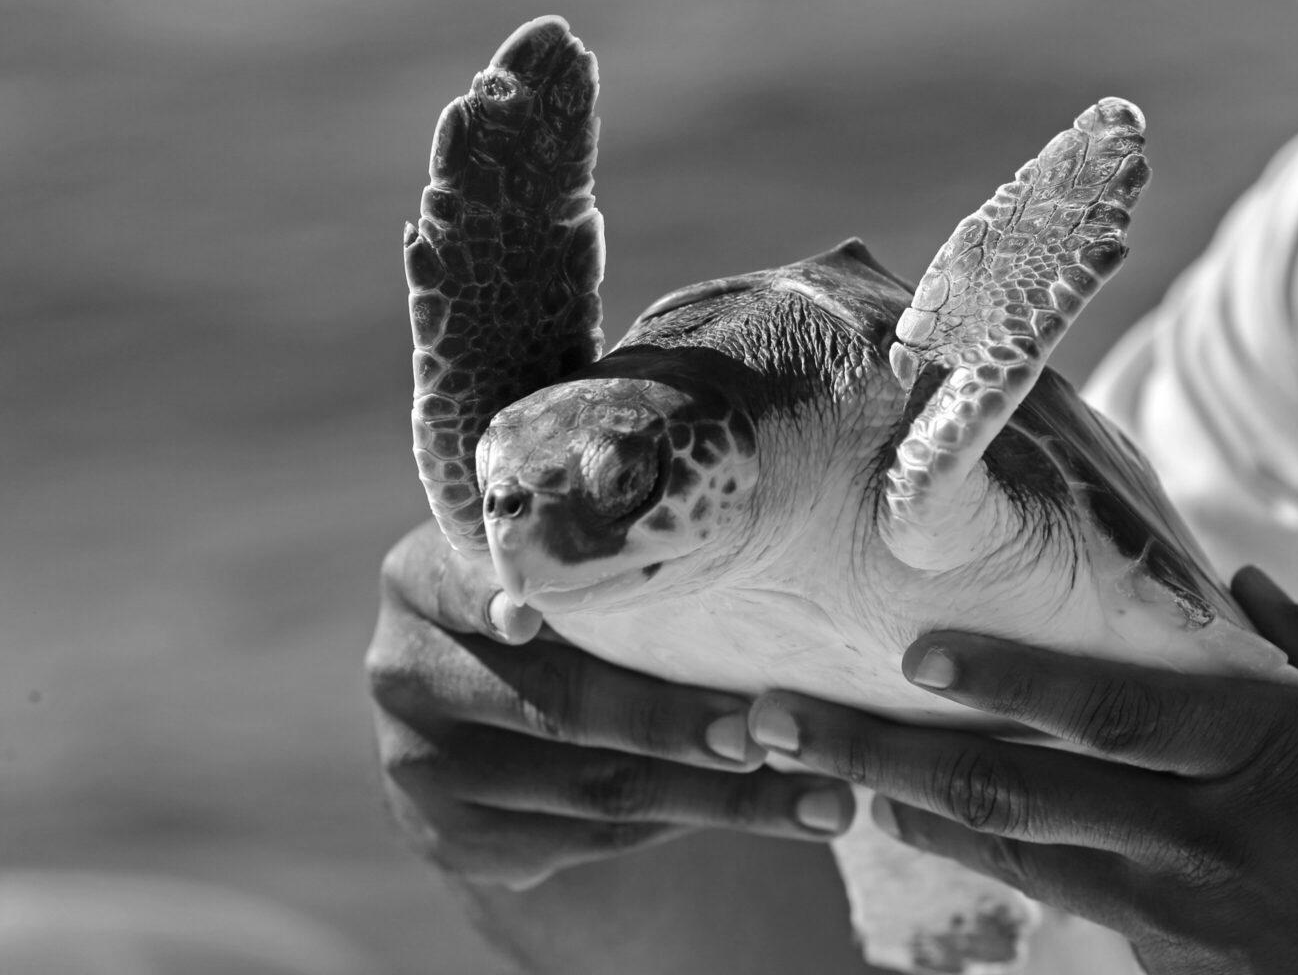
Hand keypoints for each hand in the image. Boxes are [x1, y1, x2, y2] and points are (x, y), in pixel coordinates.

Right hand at [367, 522, 852, 890]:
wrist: (492, 715)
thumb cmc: (559, 606)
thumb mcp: (553, 560)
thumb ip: (594, 549)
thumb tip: (739, 534)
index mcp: (420, 575)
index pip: (475, 585)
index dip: (522, 597)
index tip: (548, 618)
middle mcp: (402, 669)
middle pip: (557, 704)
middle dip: (673, 723)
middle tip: (768, 733)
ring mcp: (419, 765)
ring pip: (591, 790)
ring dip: (714, 800)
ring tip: (816, 801)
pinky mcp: (453, 839)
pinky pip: (587, 841)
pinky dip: (679, 828)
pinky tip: (755, 814)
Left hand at [746, 567, 1297, 973]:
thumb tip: (1245, 588)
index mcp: (1274, 757)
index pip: (1117, 716)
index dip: (1010, 685)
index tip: (911, 653)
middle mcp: (1209, 841)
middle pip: (1017, 798)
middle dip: (881, 755)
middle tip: (774, 721)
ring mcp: (1183, 919)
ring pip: (1014, 857)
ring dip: (905, 809)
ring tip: (811, 766)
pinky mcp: (1174, 971)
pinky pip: (1067, 897)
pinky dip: (992, 854)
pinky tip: (924, 814)